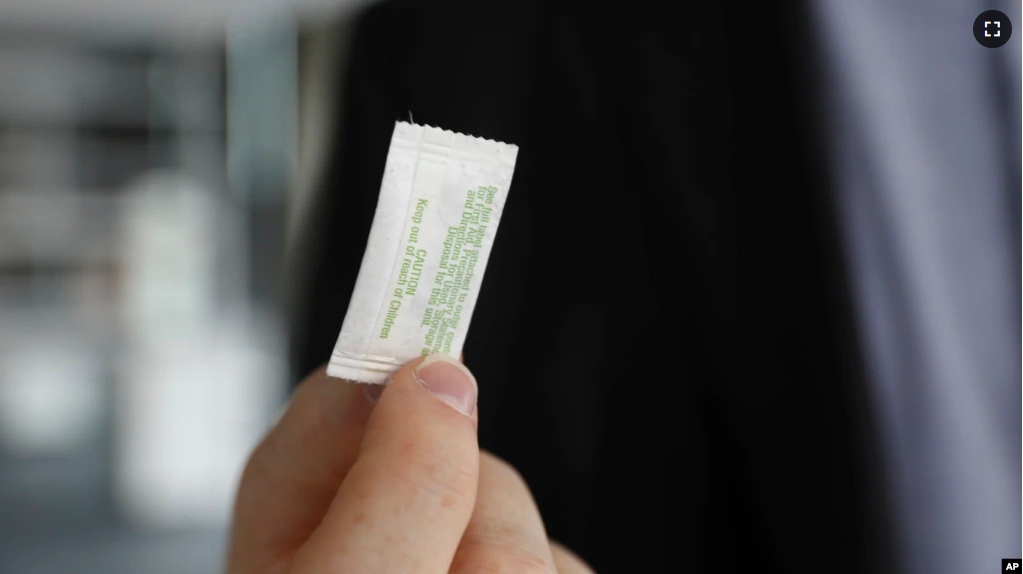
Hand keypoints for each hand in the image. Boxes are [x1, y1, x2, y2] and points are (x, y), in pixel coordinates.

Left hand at [227, 354, 593, 573]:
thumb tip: (442, 377)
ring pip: (522, 514)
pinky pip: (559, 558)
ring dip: (519, 568)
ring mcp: (437, 544)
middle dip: (481, 528)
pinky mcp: (490, 568)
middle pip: (471, 453)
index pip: (364, 375)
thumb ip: (399, 486)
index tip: (456, 347)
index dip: (415, 356)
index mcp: (304, 487)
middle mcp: (367, 508)